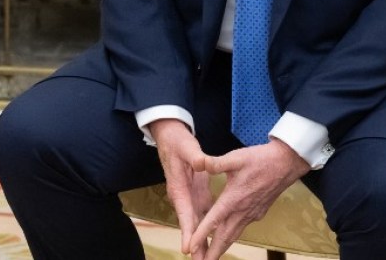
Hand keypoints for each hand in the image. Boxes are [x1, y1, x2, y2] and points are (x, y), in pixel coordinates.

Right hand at [149, 119, 212, 259]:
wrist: (171, 137)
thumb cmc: (177, 142)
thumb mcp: (186, 146)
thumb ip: (195, 156)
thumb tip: (202, 163)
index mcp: (179, 187)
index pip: (184, 212)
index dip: (187, 230)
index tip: (188, 247)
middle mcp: (182, 196)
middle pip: (190, 224)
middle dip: (195, 244)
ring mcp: (189, 197)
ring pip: (196, 223)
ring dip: (201, 241)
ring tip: (207, 258)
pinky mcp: (196, 194)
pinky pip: (202, 216)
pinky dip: (207, 230)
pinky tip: (214, 242)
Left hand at [189, 139, 310, 259]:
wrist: (287, 163)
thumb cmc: (261, 159)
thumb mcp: (235, 158)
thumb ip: (216, 163)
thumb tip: (198, 162)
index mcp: (233, 199)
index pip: (213, 221)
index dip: (201, 235)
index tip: (191, 248)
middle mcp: (242, 211)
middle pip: (224, 237)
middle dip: (212, 253)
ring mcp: (252, 214)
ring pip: (234, 235)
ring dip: (222, 248)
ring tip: (211, 258)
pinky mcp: (258, 212)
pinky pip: (241, 228)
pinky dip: (231, 236)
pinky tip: (227, 236)